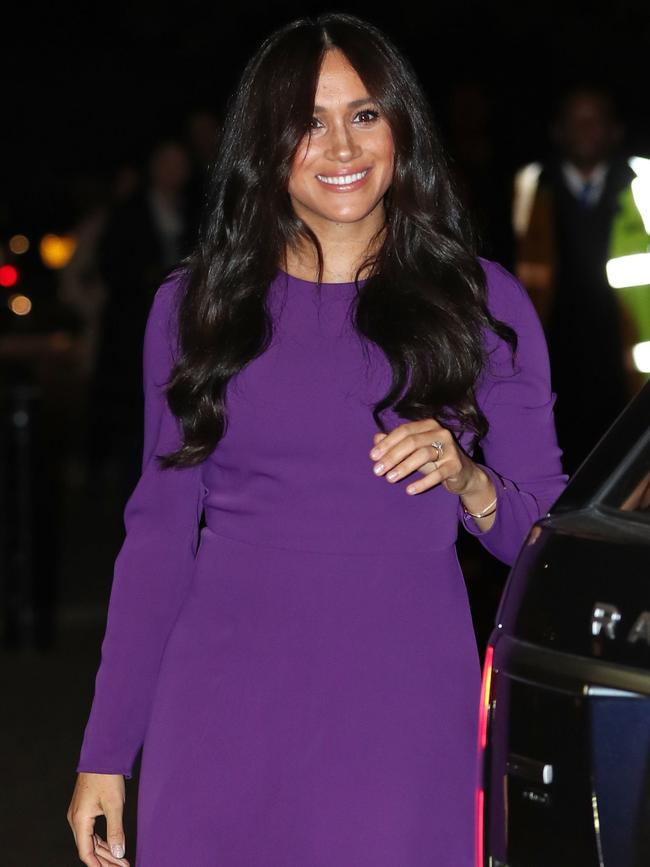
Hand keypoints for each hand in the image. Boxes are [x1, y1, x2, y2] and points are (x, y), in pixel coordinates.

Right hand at [67, 772, 129, 865]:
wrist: (102, 754)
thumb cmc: (107, 777)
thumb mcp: (115, 805)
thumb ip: (116, 831)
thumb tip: (118, 853)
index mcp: (80, 820)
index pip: (86, 852)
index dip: (98, 865)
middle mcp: (75, 819)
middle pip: (88, 848)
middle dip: (105, 860)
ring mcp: (79, 814)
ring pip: (90, 840)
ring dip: (105, 851)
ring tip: (121, 860)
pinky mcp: (84, 809)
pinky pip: (91, 831)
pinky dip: (102, 840)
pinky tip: (113, 845)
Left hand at [368, 418, 489, 497]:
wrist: (463, 474)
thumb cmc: (435, 460)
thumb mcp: (413, 451)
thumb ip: (396, 443)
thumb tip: (376, 438)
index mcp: (428, 425)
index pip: (404, 430)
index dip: (387, 443)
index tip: (373, 456)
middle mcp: (440, 433)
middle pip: (412, 442)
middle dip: (392, 456)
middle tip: (377, 470)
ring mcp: (450, 448)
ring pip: (423, 455)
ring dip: (404, 467)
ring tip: (390, 479)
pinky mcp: (456, 465)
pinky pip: (437, 474)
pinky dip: (422, 482)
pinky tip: (409, 490)